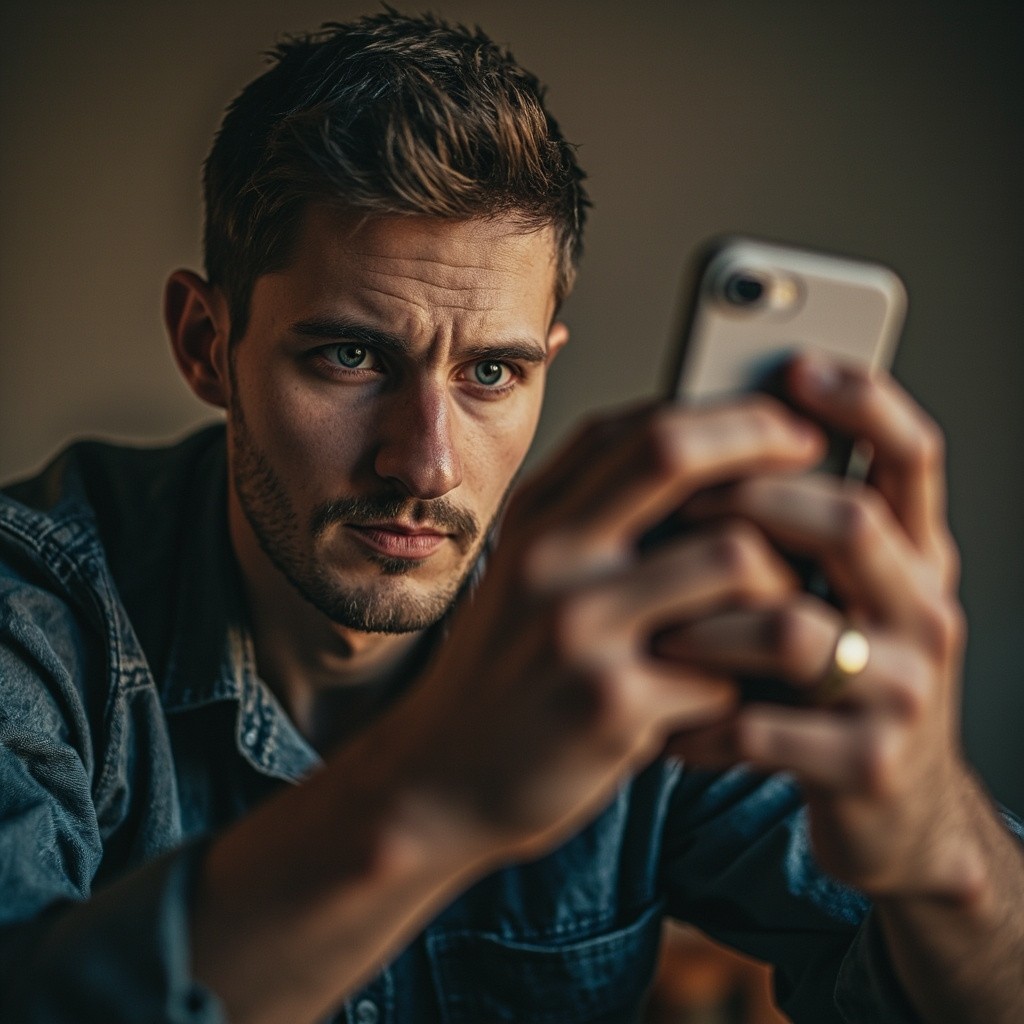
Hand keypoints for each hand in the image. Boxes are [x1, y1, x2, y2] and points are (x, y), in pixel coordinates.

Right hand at [389, 396, 824, 864]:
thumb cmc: (505, 669)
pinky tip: (738, 694)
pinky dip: (749, 679)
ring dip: (782, 582)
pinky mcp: (612, 703)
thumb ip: (591, 511)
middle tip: (817, 463)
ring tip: (783, 612)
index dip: (726, 414)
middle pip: (675, 452)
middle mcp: (551, 557)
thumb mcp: (527, 571)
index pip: (638, 426)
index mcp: (537, 520)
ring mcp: (579, 627)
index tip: (781, 426)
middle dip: (765, 444)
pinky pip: (728, 667)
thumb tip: (699, 452)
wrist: (443, 776)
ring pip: (733, 557)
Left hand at [662, 355, 977, 897]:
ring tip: (653, 628)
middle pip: (848, 521)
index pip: (911, 454)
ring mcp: (904, 690)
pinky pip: (761, 728)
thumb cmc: (832, 678)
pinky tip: (666, 722)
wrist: (896, 813)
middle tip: (678, 508)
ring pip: (793, 627)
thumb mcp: (834, 595)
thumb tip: (698, 443)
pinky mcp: (869, 765)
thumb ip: (792, 529)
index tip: (799, 365)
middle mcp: (923, 610)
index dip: (864, 401)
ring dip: (704, 623)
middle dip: (752, 502)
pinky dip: (697, 719)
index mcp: (912, 555)